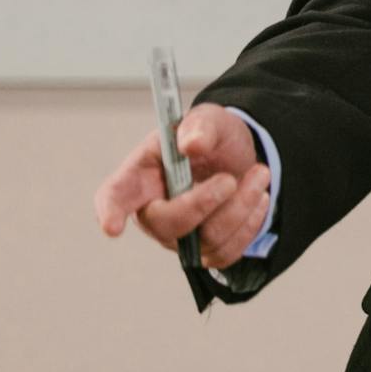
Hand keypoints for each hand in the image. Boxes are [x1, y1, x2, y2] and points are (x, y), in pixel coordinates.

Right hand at [93, 103, 270, 269]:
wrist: (238, 156)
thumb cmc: (210, 139)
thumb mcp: (209, 119)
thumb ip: (199, 126)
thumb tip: (191, 144)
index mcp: (141, 176)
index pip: (114, 196)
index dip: (110, 212)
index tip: (112, 226)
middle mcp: (154, 212)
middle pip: (167, 224)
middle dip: (202, 203)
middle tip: (229, 179)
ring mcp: (179, 237)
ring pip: (205, 240)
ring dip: (240, 207)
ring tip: (260, 173)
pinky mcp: (206, 251)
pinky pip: (227, 252)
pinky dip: (250, 223)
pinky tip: (258, 196)